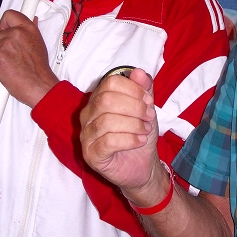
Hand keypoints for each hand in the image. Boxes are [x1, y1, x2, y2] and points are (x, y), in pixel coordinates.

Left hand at [0, 10, 57, 107]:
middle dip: (1, 47)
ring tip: (11, 65)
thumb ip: (30, 32)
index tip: (5, 29)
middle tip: (13, 57)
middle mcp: (15, 34)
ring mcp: (4, 45)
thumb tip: (32, 21)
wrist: (38, 85)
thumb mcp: (38, 44)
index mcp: (27, 29)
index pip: (9, 15)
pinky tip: (6, 71)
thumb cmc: (39, 69)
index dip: (5, 24)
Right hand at [80, 68, 168, 204]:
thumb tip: (138, 71)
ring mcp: (86, 135)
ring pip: (106, 121)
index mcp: (98, 99)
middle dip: (134, 106)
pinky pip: (107, 142)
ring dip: (133, 124)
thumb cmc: (139, 133)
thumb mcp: (146, 107)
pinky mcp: (90, 155)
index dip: (132, 89)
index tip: (149, 100)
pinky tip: (139, 141)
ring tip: (146, 130)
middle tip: (150, 116)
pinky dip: (129, 139)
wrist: (142, 165)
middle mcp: (87, 115)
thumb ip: (143, 88)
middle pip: (106, 100)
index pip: (110, 82)